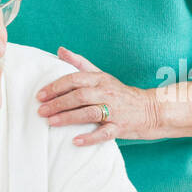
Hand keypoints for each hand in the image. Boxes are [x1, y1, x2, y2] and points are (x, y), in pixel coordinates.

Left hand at [37, 47, 159, 145]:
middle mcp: (107, 93)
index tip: (40, 95)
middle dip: (58, 103)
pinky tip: (75, 140)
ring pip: (89, 113)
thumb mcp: (101, 75)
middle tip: (41, 111)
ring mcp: (114, 111)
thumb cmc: (120, 93)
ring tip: (51, 122)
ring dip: (69, 118)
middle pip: (79, 96)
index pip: (75, 79)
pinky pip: (104, 133)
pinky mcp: (120, 127)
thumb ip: (80, 64)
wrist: (151, 109)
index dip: (56, 87)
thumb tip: (60, 50)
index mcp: (100, 79)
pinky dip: (89, 137)